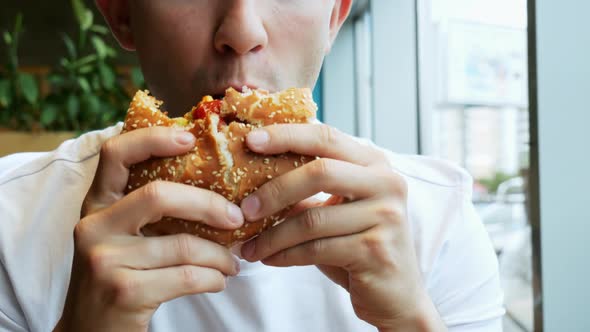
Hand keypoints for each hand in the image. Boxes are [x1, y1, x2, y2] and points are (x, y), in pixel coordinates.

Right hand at [56, 127, 242, 331]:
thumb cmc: (119, 276)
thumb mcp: (121, 236)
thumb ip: (148, 211)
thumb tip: (215, 188)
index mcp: (96, 205)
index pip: (115, 153)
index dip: (153, 138)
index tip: (190, 138)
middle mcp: (94, 226)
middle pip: (159, 195)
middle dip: (208, 205)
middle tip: (236, 218)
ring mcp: (105, 260)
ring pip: (184, 245)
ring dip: (220, 256)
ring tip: (233, 262)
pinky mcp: (124, 291)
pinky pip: (188, 276)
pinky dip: (213, 278)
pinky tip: (219, 281)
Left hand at [239, 124, 445, 330]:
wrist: (395, 294)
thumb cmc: (357, 244)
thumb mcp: (336, 208)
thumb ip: (307, 187)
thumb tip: (252, 173)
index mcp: (374, 163)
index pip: (326, 137)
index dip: (286, 136)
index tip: (250, 140)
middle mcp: (386, 183)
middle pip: (320, 172)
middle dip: (275, 190)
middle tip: (245, 209)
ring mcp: (385, 216)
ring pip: (313, 219)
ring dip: (272, 235)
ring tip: (249, 246)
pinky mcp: (376, 250)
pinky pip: (316, 248)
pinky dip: (285, 255)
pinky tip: (269, 259)